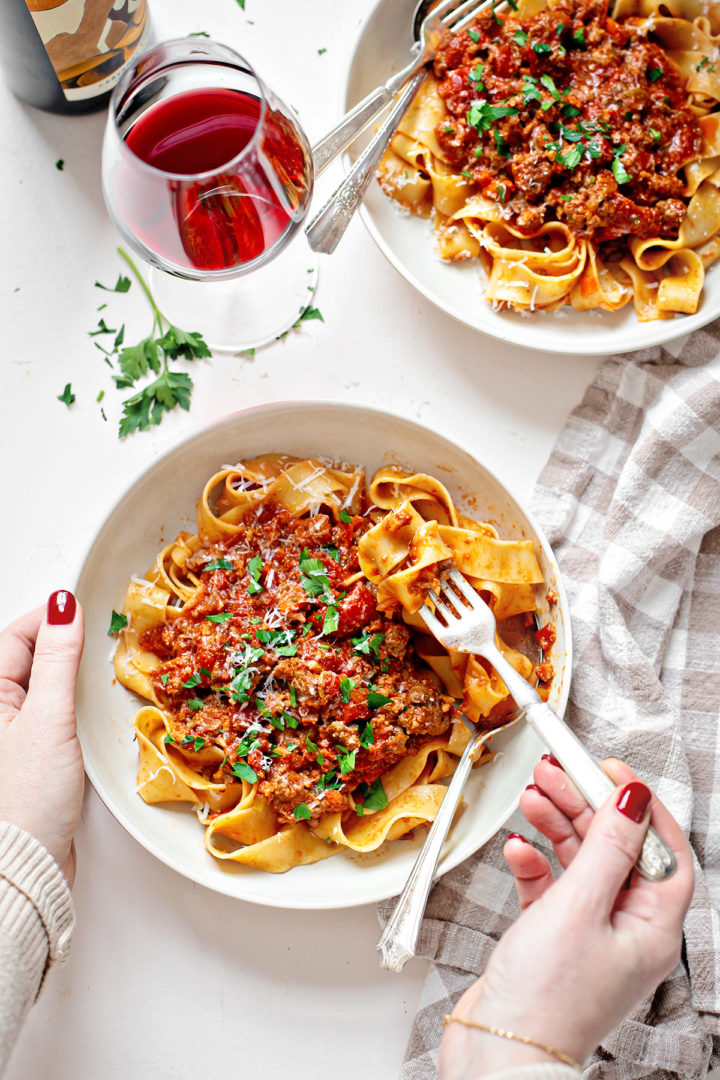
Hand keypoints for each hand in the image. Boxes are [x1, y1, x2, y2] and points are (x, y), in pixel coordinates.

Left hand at [0, 592, 84, 884]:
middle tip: (103, 643)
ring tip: (101, 677)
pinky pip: (56, 711)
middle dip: (67, 645)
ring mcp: (13, 731)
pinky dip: (76, 706)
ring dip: (74, 677)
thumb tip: (63, 606)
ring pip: (48, 683)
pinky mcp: (32, 752)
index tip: (90, 608)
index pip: (19, 634)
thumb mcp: (49, 718)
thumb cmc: (26, 797)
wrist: (27, 863)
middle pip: (33, 655)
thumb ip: (58, 658)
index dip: (54, 617)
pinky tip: (93, 713)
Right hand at [439, 757, 693, 1077]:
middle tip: (557, 772)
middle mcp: (625, 931)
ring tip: (533, 796)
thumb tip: (634, 798)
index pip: (662, 851)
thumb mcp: (580, 906)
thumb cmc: (545, 999)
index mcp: (652, 929)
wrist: (497, 1053)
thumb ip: (607, 846)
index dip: (640, 806)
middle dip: (585, 806)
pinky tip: (518, 849)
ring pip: (580, 862)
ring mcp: (588, 935)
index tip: (610, 770)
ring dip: (556, 826)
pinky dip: (534, 863)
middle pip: (615, 849)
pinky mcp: (552, 939)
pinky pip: (550, 886)